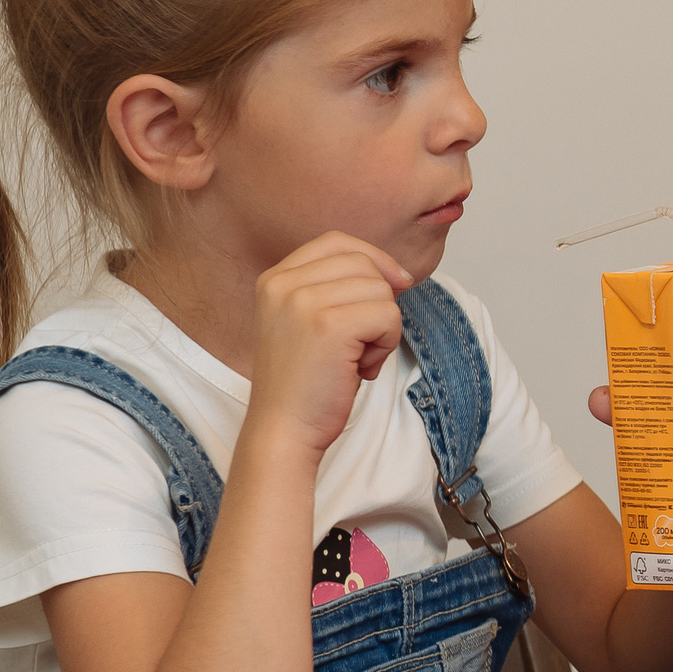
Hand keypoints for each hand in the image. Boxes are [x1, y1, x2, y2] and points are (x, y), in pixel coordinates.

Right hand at [239, 232, 410, 462]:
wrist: (283, 430)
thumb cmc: (304, 383)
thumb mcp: (307, 322)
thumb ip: (336, 290)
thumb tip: (397, 274)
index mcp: (275, 279)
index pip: (337, 241)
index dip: (373, 259)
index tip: (392, 286)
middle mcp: (283, 284)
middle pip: (364, 263)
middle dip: (378, 302)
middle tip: (360, 342)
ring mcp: (303, 302)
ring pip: (381, 290)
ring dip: (383, 328)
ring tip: (355, 359)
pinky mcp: (329, 326)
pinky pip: (388, 315)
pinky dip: (386, 344)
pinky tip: (361, 368)